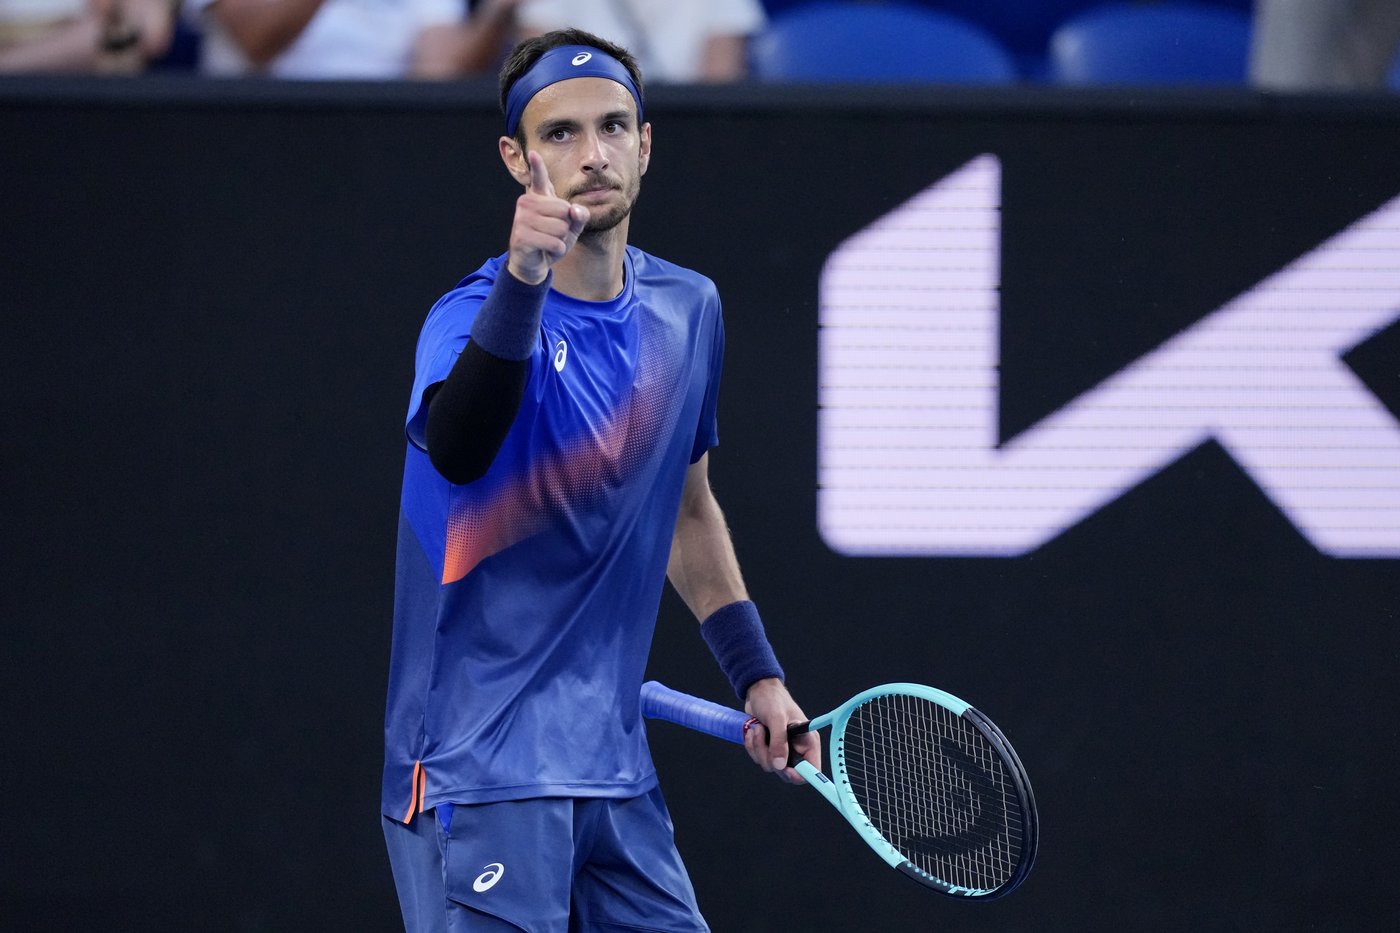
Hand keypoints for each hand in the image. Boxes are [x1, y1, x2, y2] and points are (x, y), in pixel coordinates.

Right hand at [507, 150, 588, 284]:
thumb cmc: (552, 241)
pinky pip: (554, 242)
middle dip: (566, 227)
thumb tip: (574, 210)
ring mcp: (522, 218)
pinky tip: (545, 251)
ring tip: (548, 243)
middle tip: (552, 235)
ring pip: (560, 227)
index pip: (539, 178)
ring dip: (560, 240)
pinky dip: (556, 250)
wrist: (535, 264)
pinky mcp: (521, 236)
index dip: (537, 166)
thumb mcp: (571, 228)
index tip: (534, 153)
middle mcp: (527, 203)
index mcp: (539, 197)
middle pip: (564, 210)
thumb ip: (579, 216)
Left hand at [743, 678, 822, 784]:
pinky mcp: (769, 749)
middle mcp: (797, 749)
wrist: (757, 691)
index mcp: (808, 742)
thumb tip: (779, 766)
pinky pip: (759, 758)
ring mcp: (782, 750)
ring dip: (758, 748)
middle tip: (763, 738)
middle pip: (786, 772)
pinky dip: (752, 747)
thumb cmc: (773, 699)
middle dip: (770, 757)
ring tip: (758, 728)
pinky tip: (753, 731)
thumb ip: (779, 742)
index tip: (784, 769)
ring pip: (770, 765)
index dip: (800, 775)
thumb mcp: (776, 718)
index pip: (812, 770)